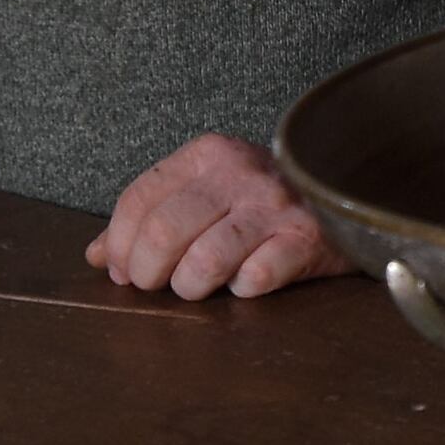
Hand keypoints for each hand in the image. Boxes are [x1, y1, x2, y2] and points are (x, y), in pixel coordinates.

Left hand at [89, 133, 339, 299]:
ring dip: (189, 287)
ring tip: (195, 288)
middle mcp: (241, 174)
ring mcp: (276, 207)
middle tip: (153, 285)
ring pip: (204, 262)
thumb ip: (151, 216)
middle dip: (146, 272)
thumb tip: (97, 255)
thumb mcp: (208, 192)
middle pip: (164, 233)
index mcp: (210, 154)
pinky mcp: (306, 241)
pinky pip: (254, 279)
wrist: (347, 197)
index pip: (140, 199)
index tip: (119, 269)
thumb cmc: (264, 202)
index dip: (118, 243)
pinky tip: (244, 282)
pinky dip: (241, 290)